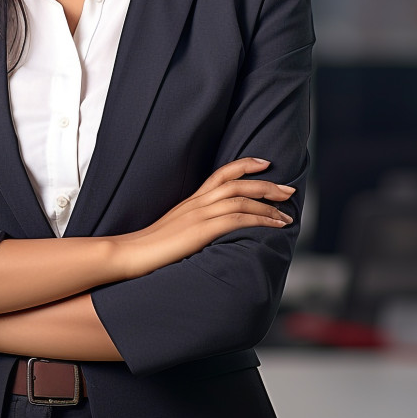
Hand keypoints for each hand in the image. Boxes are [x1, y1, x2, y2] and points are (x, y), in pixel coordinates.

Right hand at [119, 157, 294, 277]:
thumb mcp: (173, 231)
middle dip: (266, 184)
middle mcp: (196, 203)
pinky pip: (236, 219)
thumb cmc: (148, 249)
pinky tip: (273, 226)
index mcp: (190, 201)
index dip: (245, 165)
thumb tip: (208, 233)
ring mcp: (198, 215)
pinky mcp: (200, 231)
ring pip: (241, 199)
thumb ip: (191, 226)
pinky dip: (259, 220)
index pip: (221, 174)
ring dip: (268, 205)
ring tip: (287, 214)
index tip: (265, 164)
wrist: (127, 254)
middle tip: (289, 190)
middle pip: (237, 183)